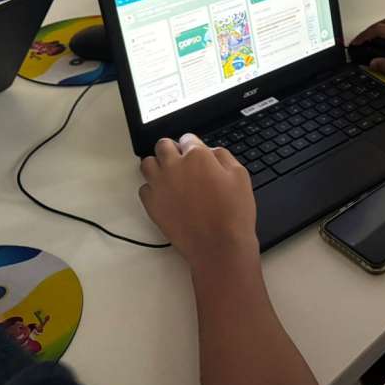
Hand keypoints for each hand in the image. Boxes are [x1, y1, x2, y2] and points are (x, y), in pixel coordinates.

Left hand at [139, 136, 258, 269]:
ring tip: (170, 176)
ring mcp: (159, 185)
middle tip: (182, 162)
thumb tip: (210, 152)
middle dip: (172, 150)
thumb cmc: (234, 212)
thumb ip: (223, 156)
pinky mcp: (151, 204)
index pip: (187, 138)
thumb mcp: (240, 175)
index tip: (197, 154)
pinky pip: (144, 188)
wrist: (219, 245)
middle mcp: (174, 166)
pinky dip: (153, 189)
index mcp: (197, 156)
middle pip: (162, 145)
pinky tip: (167, 196)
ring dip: (158, 165)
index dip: (194, 145)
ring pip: (147, 163)